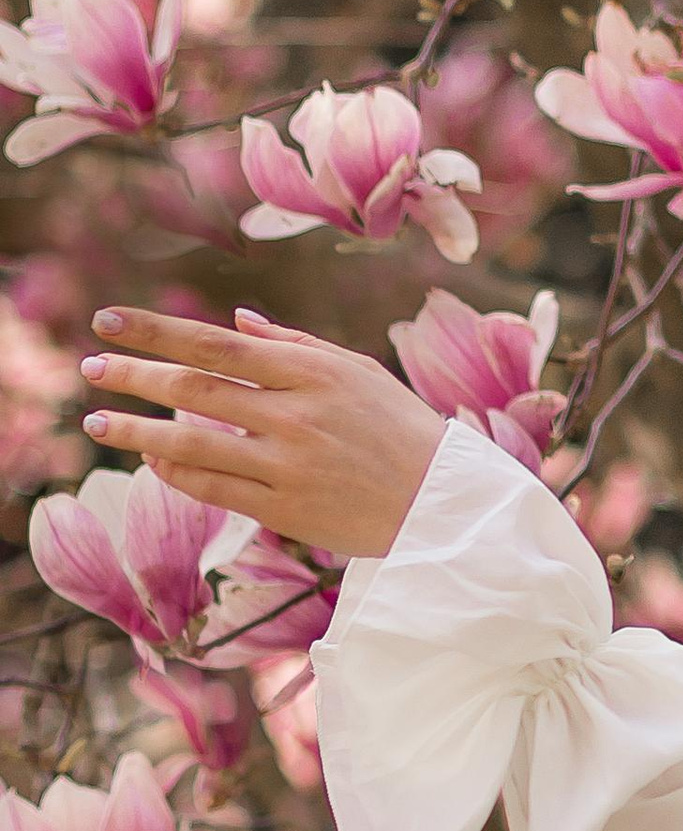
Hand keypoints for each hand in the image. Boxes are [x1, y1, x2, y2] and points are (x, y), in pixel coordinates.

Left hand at [79, 308, 449, 558]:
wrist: (444, 505)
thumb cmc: (403, 430)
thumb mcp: (358, 372)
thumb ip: (294, 345)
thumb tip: (236, 321)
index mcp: (312, 372)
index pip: (216, 344)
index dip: (157, 331)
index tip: (108, 321)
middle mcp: (296, 415)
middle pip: (194, 389)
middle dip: (134, 375)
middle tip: (90, 368)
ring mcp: (288, 465)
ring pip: (193, 443)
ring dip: (136, 431)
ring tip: (97, 423)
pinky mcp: (286, 509)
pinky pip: (214, 488)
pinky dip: (176, 471)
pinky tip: (153, 458)